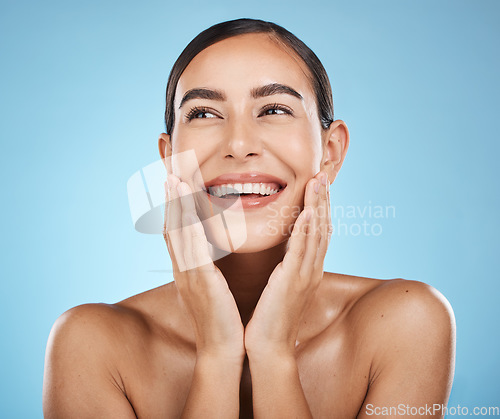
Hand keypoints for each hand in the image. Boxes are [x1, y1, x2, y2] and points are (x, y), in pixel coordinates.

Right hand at [163, 173, 244, 361]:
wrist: (223, 347)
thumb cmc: (220, 316)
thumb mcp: (211, 285)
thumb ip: (206, 265)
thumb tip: (207, 249)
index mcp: (187, 268)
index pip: (176, 231)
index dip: (173, 206)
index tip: (174, 181)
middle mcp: (182, 268)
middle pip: (171, 226)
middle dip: (170, 199)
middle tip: (169, 171)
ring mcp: (188, 274)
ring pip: (177, 234)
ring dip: (175, 206)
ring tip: (174, 180)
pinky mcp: (200, 282)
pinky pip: (191, 250)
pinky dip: (187, 229)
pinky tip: (187, 212)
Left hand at [244, 171, 332, 357]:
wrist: (269, 346)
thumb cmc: (272, 316)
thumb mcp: (282, 285)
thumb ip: (287, 265)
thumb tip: (285, 252)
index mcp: (307, 268)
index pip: (318, 231)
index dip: (320, 206)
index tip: (318, 184)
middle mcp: (311, 269)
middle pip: (322, 227)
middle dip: (323, 199)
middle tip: (323, 173)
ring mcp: (305, 275)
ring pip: (316, 234)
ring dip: (318, 206)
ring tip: (318, 182)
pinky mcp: (293, 282)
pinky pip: (301, 253)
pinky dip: (306, 231)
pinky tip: (307, 213)